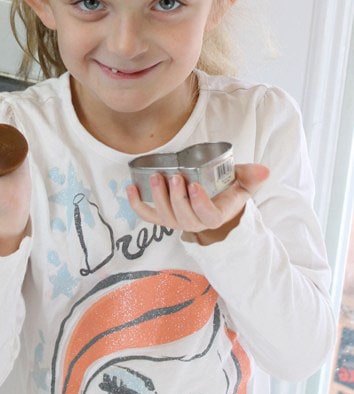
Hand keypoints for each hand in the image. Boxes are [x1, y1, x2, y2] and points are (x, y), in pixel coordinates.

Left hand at [126, 164, 268, 244]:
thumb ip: (251, 176)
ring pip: (165, 218)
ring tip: (156, 178)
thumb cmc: (227, 190)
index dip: (200, 204)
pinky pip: (148, 216)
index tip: (194, 185)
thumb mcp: (242, 181)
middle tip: (174, 177)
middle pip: (184, 218)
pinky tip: (131, 188)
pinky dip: (137, 205)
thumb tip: (264, 170)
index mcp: (216, 216)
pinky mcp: (162, 215)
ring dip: (158, 198)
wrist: (214, 200)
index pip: (207, 216)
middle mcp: (195, 223)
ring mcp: (177, 221)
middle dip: (176, 198)